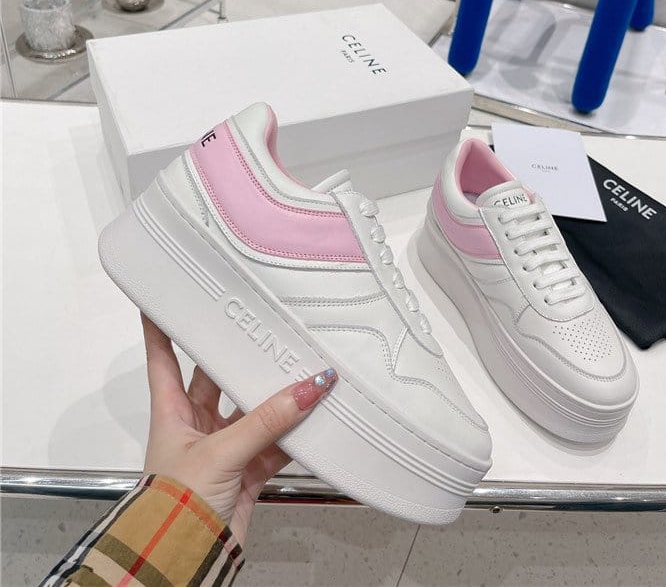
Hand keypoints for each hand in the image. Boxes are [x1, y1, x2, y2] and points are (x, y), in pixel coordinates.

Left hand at [141, 314, 335, 545]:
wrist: (184, 559)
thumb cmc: (174, 507)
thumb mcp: (219, 453)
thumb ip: (267, 420)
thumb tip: (308, 388)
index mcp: (170, 411)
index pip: (163, 357)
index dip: (161, 327)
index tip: (164, 297)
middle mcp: (194, 425)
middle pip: (215, 378)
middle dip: (236, 356)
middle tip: (257, 326)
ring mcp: (221, 448)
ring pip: (252, 410)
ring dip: (274, 396)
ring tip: (299, 367)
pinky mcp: (245, 472)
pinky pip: (274, 444)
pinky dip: (294, 434)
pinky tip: (312, 416)